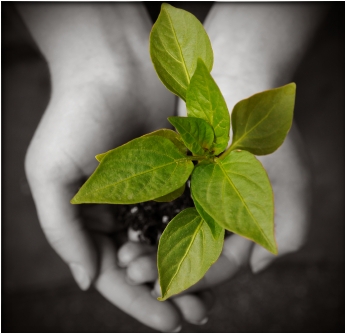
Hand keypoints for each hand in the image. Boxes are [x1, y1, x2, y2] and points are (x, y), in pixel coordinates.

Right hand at [21, 3, 212, 330]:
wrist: (111, 66)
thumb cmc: (73, 118)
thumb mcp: (50, 177)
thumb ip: (64, 232)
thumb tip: (86, 280)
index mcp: (90, 218)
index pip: (114, 271)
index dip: (138, 300)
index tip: (167, 322)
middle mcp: (121, 209)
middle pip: (148, 262)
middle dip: (170, 291)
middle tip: (196, 318)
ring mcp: (150, 191)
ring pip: (173, 241)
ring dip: (192, 269)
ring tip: (212, 297)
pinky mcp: (176, 171)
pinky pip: (191, 209)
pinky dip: (204, 233)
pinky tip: (221, 255)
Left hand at [117, 1, 318, 302]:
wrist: (240, 80)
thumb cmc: (269, 129)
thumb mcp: (293, 182)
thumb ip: (289, 229)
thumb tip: (258, 267)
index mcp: (250, 222)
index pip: (224, 266)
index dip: (198, 282)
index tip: (167, 292)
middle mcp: (223, 214)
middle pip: (193, 257)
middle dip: (165, 272)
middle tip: (136, 276)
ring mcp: (199, 197)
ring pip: (171, 237)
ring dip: (149, 252)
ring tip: (126, 261)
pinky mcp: (178, 178)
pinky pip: (157, 209)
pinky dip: (143, 224)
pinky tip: (124, 234)